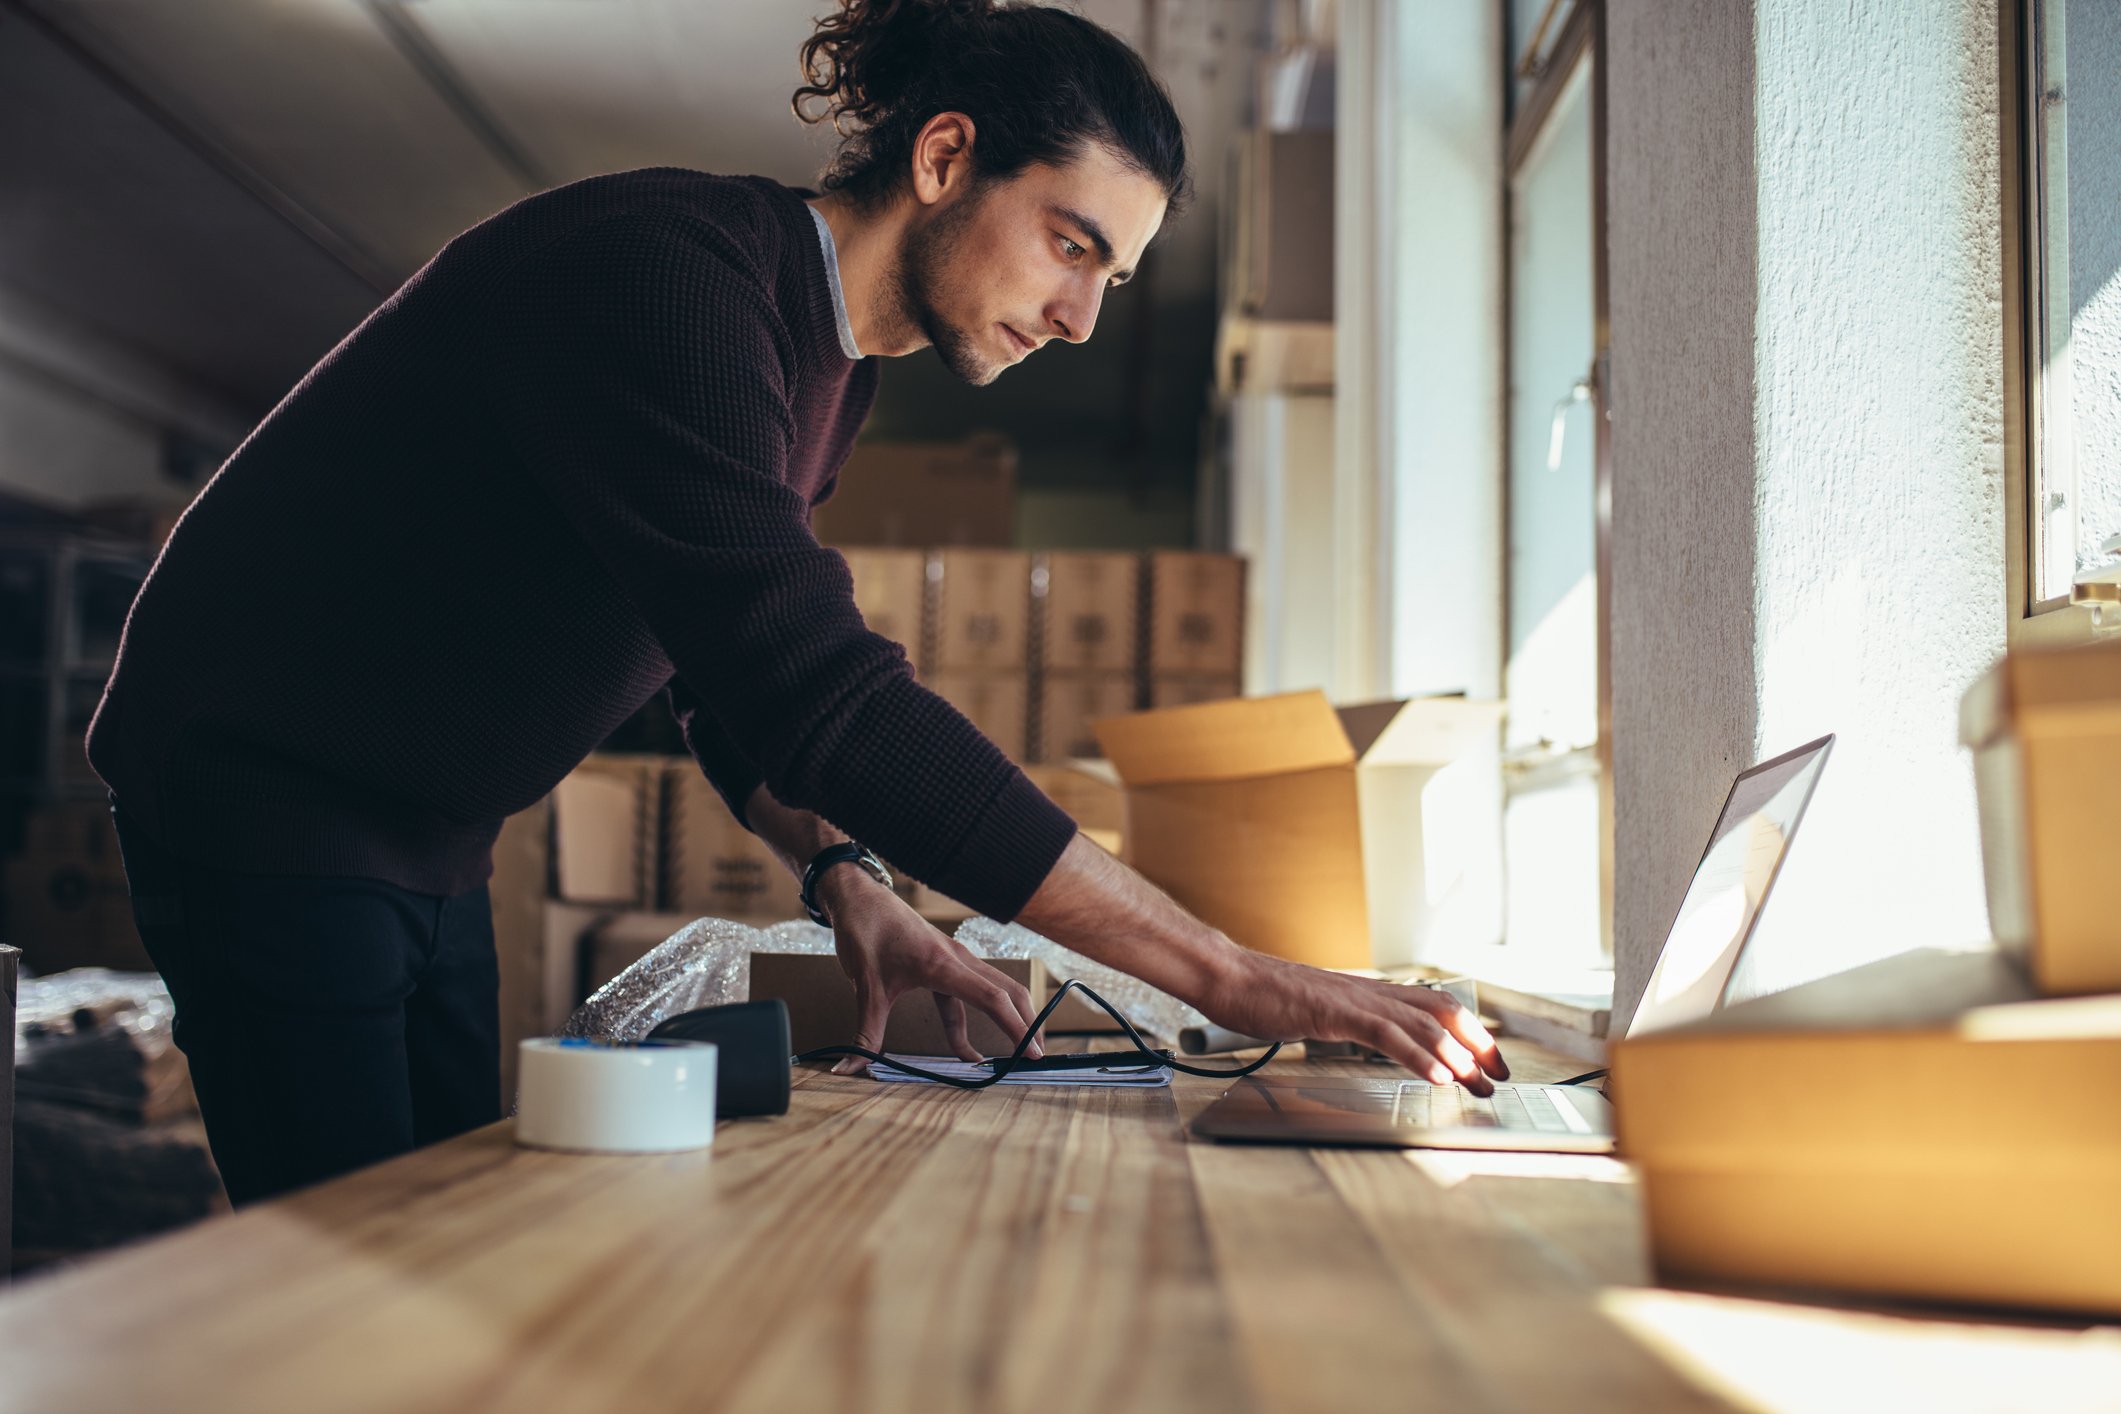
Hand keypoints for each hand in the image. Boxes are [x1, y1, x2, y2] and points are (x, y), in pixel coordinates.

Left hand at [815, 868, 1045, 1074]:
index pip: (992, 999)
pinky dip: (973, 1019)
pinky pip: (968, 993)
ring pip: (992, 991)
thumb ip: (865, 1032)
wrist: (858, 897)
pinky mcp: (944, 961)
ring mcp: (953, 959)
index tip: (1030, 1054)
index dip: (1016, 1027)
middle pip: (1007, 992)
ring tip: (1010, 1053)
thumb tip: (851, 1068)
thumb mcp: (865, 987)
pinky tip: (964, 1047)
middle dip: (1025, 1024)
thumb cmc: (865, 932)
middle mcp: (956, 960)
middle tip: (1034, 1058)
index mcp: (942, 965)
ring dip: (1005, 1020)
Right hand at [1198, 951, 1510, 1094]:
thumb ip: (1346, 1022)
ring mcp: (1354, 1000)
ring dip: (1455, 1054)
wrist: (1228, 977)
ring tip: (1477, 1081)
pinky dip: (1418, 1056)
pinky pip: (1386, 1035)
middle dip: (1476, 1044)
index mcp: (1367, 993)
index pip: (1432, 1006)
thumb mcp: (1317, 1011)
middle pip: (1441, 1011)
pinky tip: (1436, 1076)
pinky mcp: (1335, 1012)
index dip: (1466, 1031)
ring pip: (1421, 1022)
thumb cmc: (1264, 996)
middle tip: (1498, 1076)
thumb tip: (1367, 1038)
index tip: (1486, 1060)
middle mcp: (1370, 992)